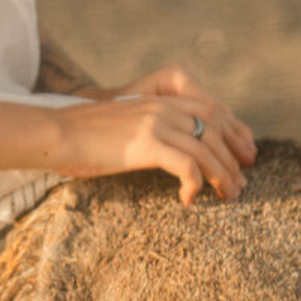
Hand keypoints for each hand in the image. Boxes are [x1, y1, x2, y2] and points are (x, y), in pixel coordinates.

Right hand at [55, 65, 255, 206]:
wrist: (58, 133)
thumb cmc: (83, 137)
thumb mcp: (123, 126)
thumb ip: (148, 130)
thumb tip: (167, 153)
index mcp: (158, 101)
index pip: (210, 109)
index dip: (232, 133)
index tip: (242, 158)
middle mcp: (162, 107)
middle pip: (215, 129)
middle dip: (233, 159)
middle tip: (240, 185)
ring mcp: (155, 123)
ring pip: (206, 149)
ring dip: (222, 176)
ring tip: (226, 196)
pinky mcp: (147, 142)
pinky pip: (187, 166)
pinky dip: (194, 184)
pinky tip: (187, 199)